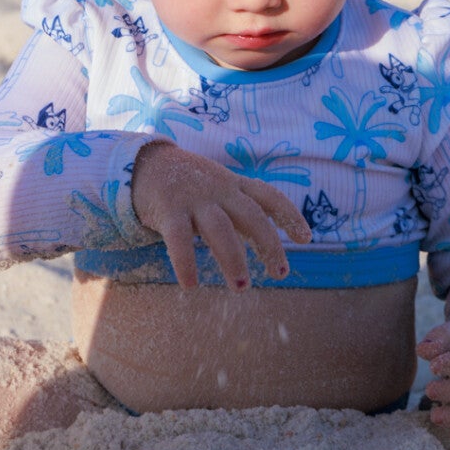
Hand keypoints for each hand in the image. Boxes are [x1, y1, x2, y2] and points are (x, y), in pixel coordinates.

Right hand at [130, 141, 309, 289]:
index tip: (305, 239)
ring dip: (233, 259)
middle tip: (280, 274)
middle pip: (251, 216)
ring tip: (241, 287)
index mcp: (234, 185)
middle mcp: (218, 190)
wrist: (144, 163)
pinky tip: (190, 285)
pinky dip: (185, 262)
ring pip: (220, 229)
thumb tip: (268, 241)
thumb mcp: (220, 188)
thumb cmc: (188, 182)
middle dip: (269, 245)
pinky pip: (178, 239)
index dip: (290, 215)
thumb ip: (241, 209)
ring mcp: (193, 199)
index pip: (269, 196)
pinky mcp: (168, 210)